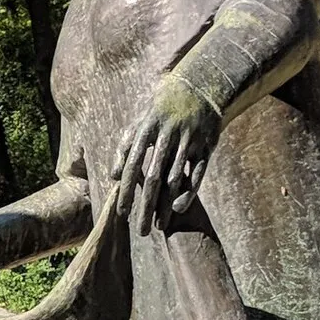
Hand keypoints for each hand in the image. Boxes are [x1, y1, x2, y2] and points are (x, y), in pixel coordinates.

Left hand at [110, 73, 219, 233]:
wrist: (197, 88)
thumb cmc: (159, 113)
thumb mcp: (138, 124)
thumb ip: (124, 148)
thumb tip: (113, 176)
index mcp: (146, 130)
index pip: (132, 166)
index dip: (127, 190)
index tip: (121, 213)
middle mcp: (167, 136)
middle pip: (154, 178)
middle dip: (146, 207)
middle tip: (140, 231)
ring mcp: (188, 140)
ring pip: (176, 180)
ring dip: (167, 205)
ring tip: (159, 226)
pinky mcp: (206, 145)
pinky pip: (198, 173)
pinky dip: (190, 192)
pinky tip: (179, 209)